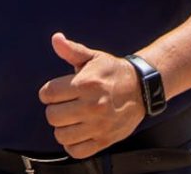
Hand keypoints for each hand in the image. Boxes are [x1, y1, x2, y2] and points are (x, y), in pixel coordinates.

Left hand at [37, 33, 145, 157]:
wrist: (142, 89)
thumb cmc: (112, 72)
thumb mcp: (93, 57)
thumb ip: (72, 50)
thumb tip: (56, 39)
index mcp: (85, 84)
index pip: (48, 94)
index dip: (48, 92)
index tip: (56, 92)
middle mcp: (92, 106)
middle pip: (52, 116)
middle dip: (54, 109)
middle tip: (64, 105)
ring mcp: (99, 125)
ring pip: (61, 135)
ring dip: (62, 128)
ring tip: (70, 119)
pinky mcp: (105, 140)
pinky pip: (77, 151)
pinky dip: (72, 145)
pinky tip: (77, 133)